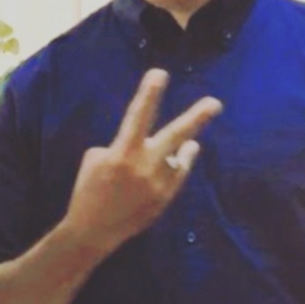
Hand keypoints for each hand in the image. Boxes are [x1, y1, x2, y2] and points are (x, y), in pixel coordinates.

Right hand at [65, 71, 222, 258]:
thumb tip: (146, 143)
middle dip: (196, 118)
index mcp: (122, 153)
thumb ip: (123, 145)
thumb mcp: (96, 159)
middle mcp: (145, 166)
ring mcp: (158, 184)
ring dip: (182, 148)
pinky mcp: (165, 199)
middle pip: (175, 136)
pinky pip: (178, 173)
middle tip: (215, 104)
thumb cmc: (89, 189)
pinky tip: (180, 157)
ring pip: (179, 156)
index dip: (149, 93)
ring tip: (188, 143)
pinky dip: (178, 163)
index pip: (138, 116)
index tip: (160, 73)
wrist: (93, 231)